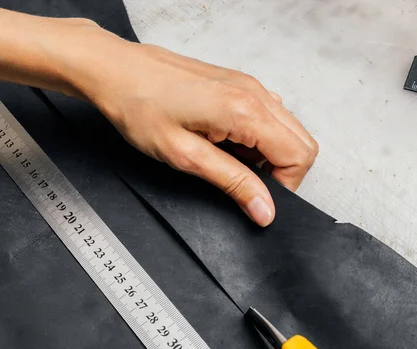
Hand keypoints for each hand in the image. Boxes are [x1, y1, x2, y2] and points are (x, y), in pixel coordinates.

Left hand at [65, 23, 317, 225]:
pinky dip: (257, 138)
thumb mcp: (186, 157)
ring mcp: (247, 85)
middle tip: (244, 183)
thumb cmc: (140, 107)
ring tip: (228, 160)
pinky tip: (225, 142)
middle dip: (282, 172)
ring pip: (287, 130)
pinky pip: (268, 116)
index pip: (298, 156)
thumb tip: (265, 209)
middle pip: (301, 142)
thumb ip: (232, 182)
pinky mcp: (236, 84)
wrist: (115, 70)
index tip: (256, 198)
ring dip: (268, 154)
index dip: (284, 186)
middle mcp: (254, 93)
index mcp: (245, 111)